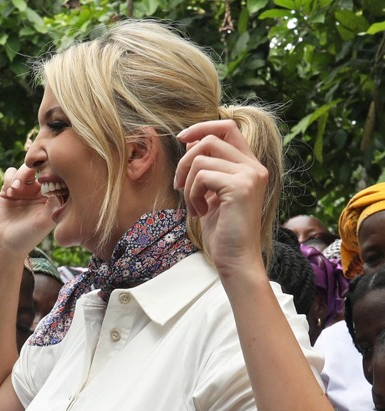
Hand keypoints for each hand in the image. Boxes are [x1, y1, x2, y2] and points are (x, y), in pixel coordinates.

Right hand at [0, 164, 55, 257]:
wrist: (3, 245)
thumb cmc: (26, 238)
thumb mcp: (43, 222)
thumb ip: (53, 204)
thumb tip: (58, 185)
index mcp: (51, 198)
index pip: (56, 177)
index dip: (53, 171)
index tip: (47, 180)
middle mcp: (38, 192)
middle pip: (41, 167)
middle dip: (35, 168)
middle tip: (31, 178)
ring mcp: (23, 189)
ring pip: (25, 168)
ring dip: (21, 174)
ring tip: (16, 188)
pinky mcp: (8, 189)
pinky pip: (10, 172)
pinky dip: (10, 177)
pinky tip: (10, 191)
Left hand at [174, 120, 267, 278]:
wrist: (236, 260)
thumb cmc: (223, 233)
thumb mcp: (211, 195)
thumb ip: (207, 169)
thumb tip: (191, 143)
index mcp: (249, 166)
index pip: (228, 127)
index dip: (203, 127)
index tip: (182, 139)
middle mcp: (254, 167)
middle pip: (210, 139)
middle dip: (184, 161)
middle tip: (178, 186)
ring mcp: (249, 175)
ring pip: (201, 158)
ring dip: (187, 184)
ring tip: (194, 207)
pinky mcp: (240, 187)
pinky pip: (201, 176)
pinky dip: (192, 195)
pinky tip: (200, 213)